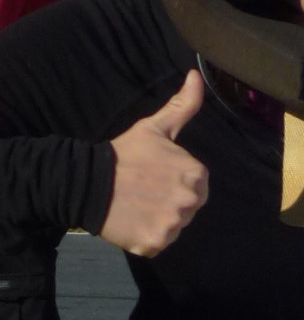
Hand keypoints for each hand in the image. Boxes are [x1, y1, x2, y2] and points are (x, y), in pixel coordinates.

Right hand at [100, 70, 208, 256]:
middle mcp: (189, 200)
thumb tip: (196, 76)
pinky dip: (147, 237)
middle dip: (171, 202)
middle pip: (189, 207)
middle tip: (147, 192)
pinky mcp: (154, 243)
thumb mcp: (157, 126)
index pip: (198, 185)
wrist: (88, 183)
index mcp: (196, 173)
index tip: (157, 177)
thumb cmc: (125, 154)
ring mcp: (172, 224)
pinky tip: (133, 221)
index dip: (177, 182)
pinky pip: (159, 244)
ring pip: (175, 226)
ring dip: (160, 220)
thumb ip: (183, 104)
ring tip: (139, 206)